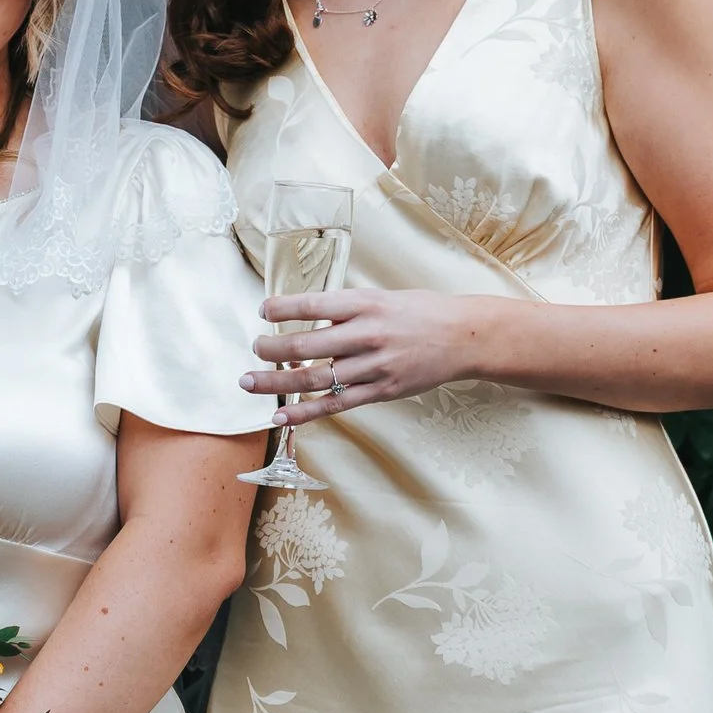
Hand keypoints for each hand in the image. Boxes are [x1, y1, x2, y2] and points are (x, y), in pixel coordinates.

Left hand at [245, 285, 489, 418]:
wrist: (464, 337)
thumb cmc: (421, 313)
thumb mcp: (383, 298)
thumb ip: (348, 309)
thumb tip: (308, 319)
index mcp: (365, 303)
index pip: (313, 304)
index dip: (281, 308)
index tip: (262, 311)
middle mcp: (367, 333)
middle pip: (306, 344)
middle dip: (271, 348)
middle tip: (254, 348)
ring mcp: (373, 366)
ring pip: (314, 377)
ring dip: (276, 381)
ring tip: (249, 382)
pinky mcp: (381, 391)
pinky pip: (335, 404)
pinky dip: (304, 411)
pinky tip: (280, 414)